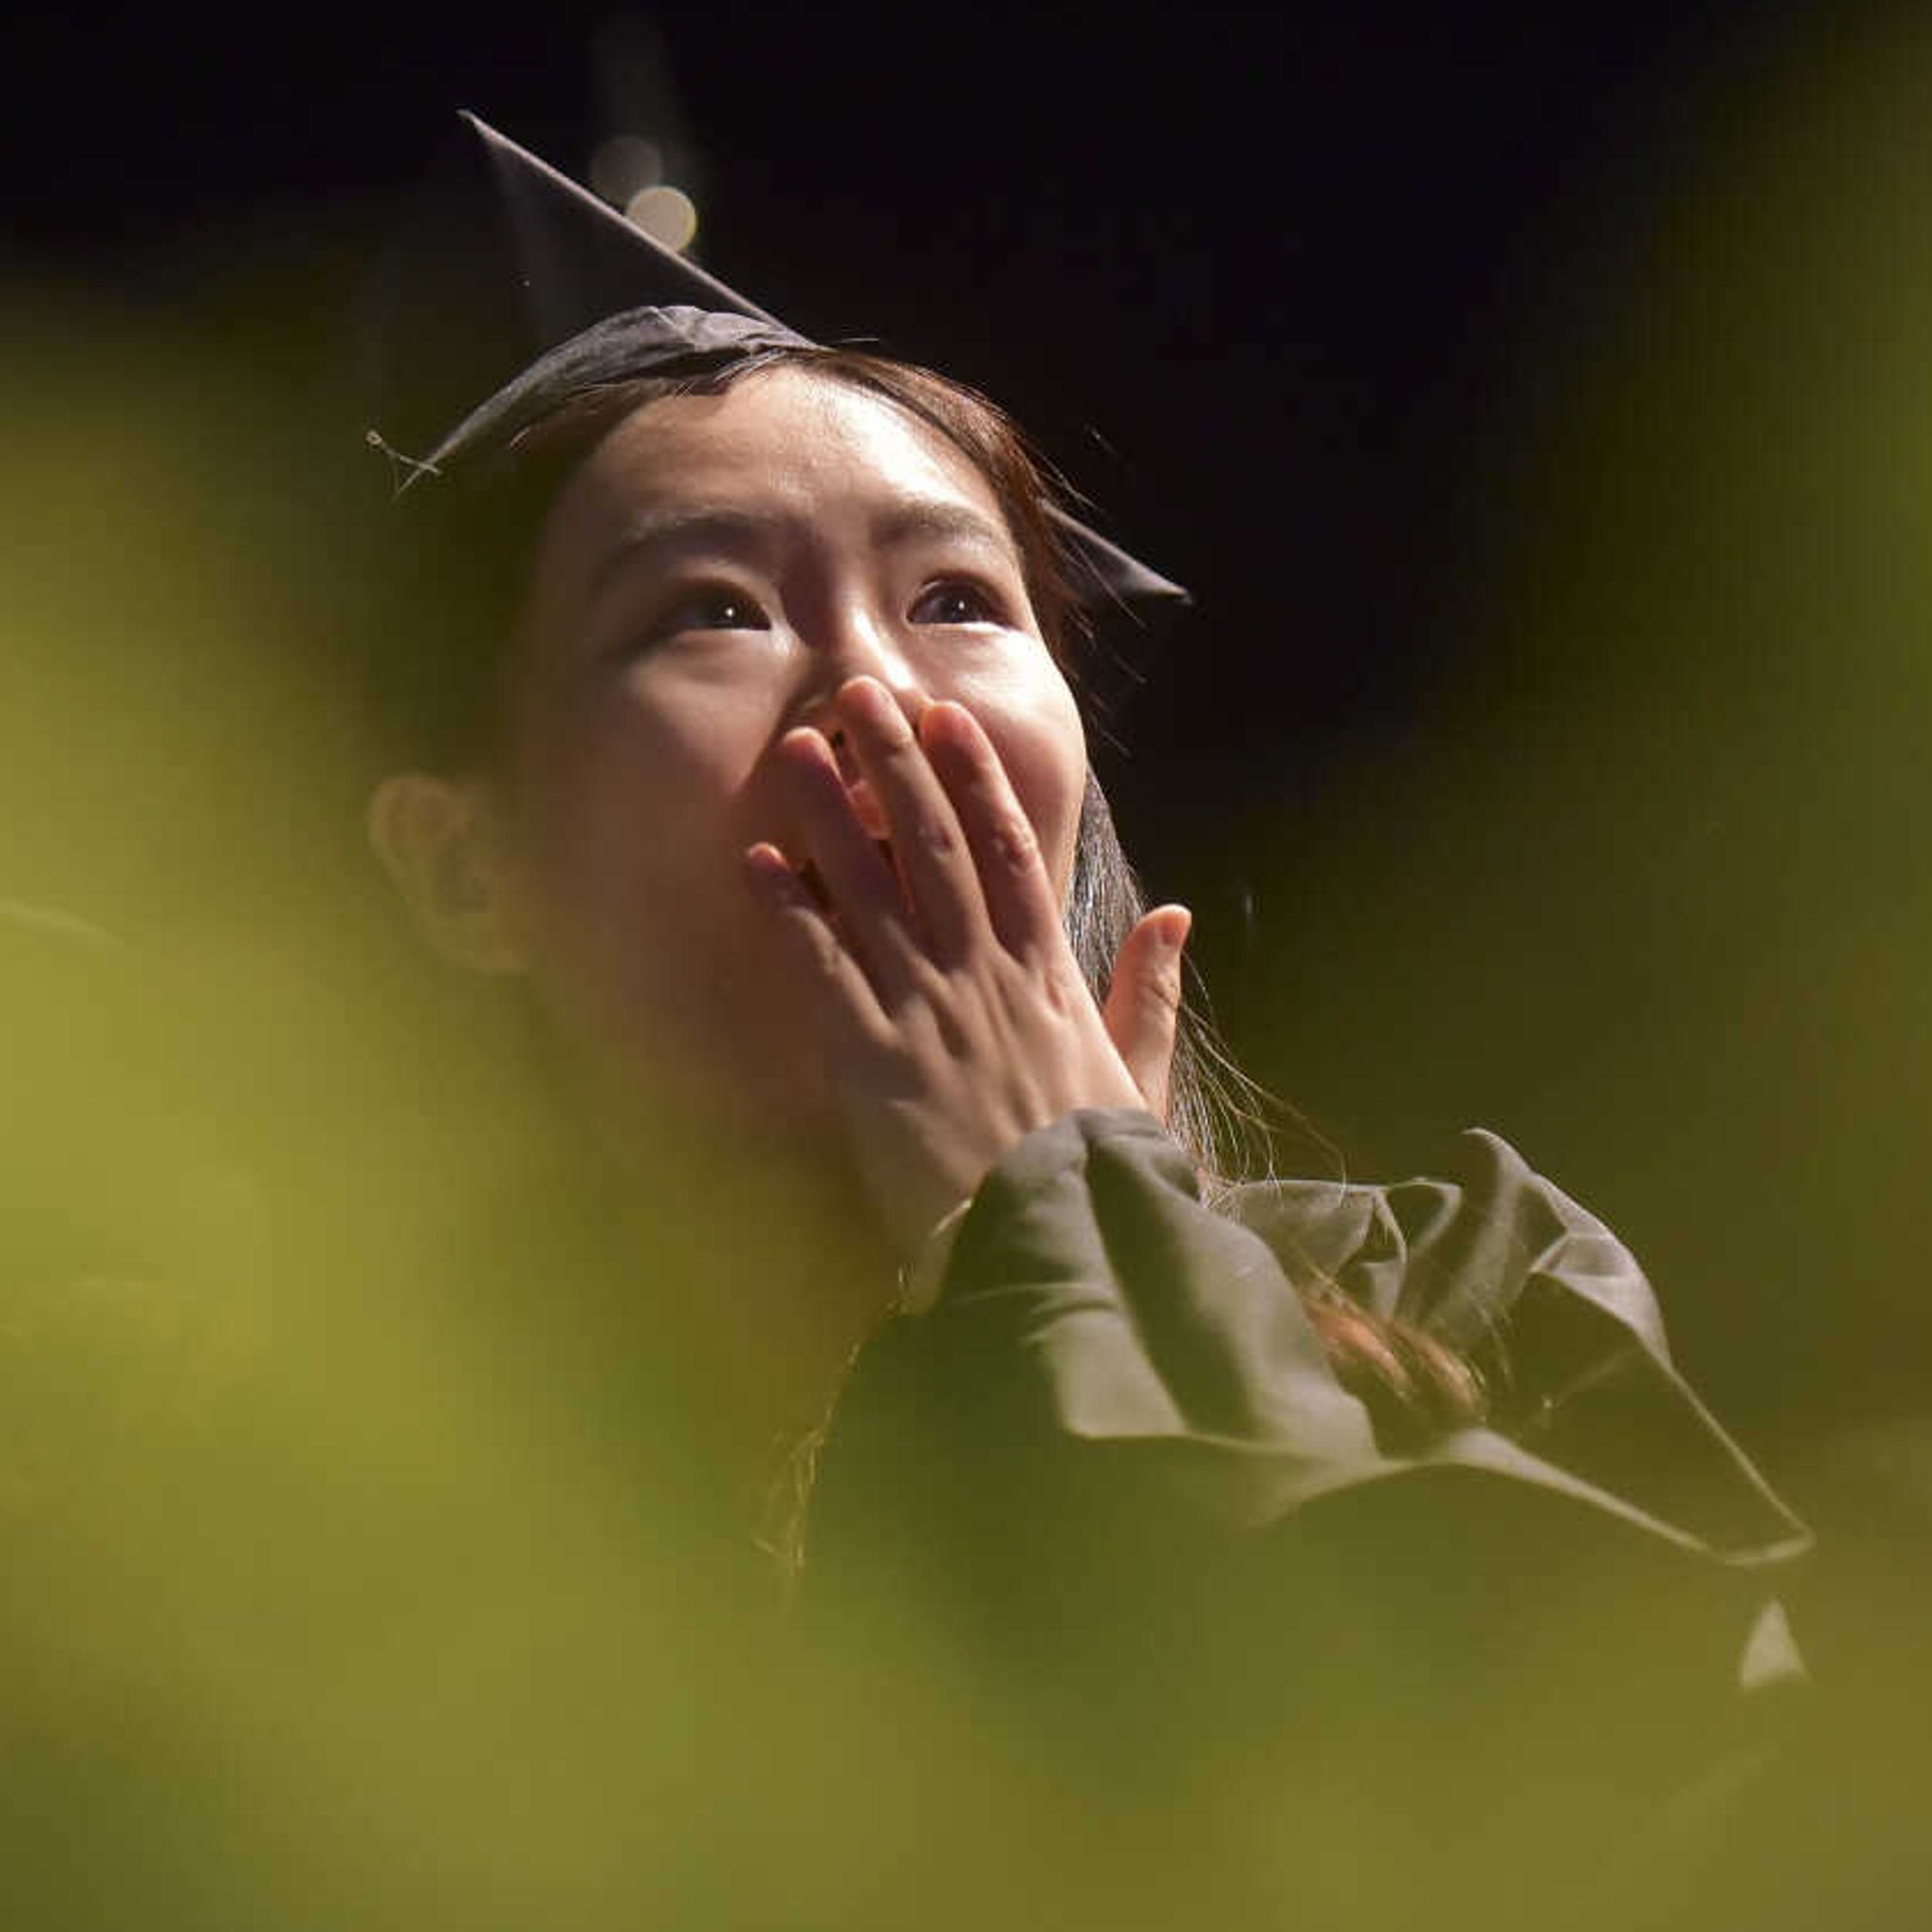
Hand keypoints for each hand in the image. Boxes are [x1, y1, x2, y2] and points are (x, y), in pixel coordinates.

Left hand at [744, 678, 1187, 1253]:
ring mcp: (926, 1008)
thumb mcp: (1142, 1074)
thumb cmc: (1097, 1169)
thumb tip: (1175, 917)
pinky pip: (822, 966)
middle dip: (895, 764)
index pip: (1010, 851)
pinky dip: (789, 909)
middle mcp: (984, 973)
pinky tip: (756, 861)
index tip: (948, 719)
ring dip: (830, 813)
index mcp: (1050, 974)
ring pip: (873, 888)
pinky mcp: (871, 1056)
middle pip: (934, 845)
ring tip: (796, 749)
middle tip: (858, 695)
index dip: (976, 779)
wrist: (1051, 1236)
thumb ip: (1151, 993)